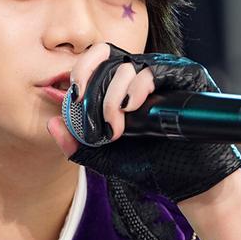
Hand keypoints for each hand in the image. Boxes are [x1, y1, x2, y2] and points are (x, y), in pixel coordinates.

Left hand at [46, 43, 240, 202]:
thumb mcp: (106, 156)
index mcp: (123, 85)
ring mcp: (166, 74)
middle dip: (95, 85)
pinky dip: (140, 85)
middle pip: (109, 57)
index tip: (74, 94)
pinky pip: (159, 69)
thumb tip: (51, 124)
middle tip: (92, 111)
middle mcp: (144, 74)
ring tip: (117, 123)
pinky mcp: (188, 78)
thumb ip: (78, 143)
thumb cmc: (152, 163)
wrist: (188, 182)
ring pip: (131, 65)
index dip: (82, 69)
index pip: (99, 58)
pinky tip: (133, 106)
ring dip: (115, 94)